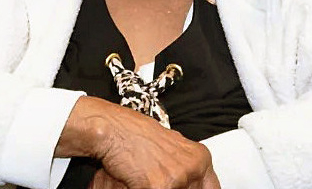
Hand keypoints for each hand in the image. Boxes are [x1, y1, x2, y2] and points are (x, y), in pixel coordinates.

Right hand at [60, 96, 214, 188]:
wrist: (112, 129)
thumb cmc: (135, 135)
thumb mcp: (172, 148)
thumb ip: (186, 168)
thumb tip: (192, 184)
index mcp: (200, 158)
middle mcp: (192, 168)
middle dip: (174, 188)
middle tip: (160, 181)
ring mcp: (177, 178)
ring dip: (156, 188)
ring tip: (145, 179)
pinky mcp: (158, 187)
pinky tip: (136, 182)